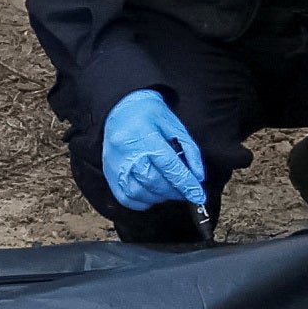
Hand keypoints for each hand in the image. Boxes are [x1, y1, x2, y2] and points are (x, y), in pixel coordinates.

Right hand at [101, 90, 208, 214]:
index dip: (185, 183)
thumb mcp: (174, 125)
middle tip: (185, 191)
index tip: (198, 195)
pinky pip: (124, 197)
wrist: (120, 107)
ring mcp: (114, 164)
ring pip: (138, 192)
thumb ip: (189, 150)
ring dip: (159, 197)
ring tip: (169, 191)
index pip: (168, 165)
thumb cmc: (149, 115)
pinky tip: (152, 194)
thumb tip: (198, 177)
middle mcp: (126, 151)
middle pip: (153, 181)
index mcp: (144, 135)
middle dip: (174, 191)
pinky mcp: (109, 173)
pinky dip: (142, 201)